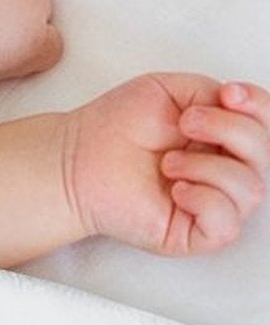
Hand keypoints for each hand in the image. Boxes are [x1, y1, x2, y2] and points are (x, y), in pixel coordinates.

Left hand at [63, 74, 268, 255]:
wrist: (75, 159)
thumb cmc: (115, 128)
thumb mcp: (168, 91)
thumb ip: (211, 92)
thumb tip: (239, 105)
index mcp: (223, 138)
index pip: (267, 126)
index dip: (260, 107)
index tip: (228, 94)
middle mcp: (224, 171)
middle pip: (265, 154)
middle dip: (229, 130)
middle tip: (185, 123)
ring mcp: (213, 204)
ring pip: (251, 189)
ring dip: (207, 167)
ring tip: (167, 162)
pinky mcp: (195, 233)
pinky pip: (227, 224)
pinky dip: (205, 200)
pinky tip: (176, 189)